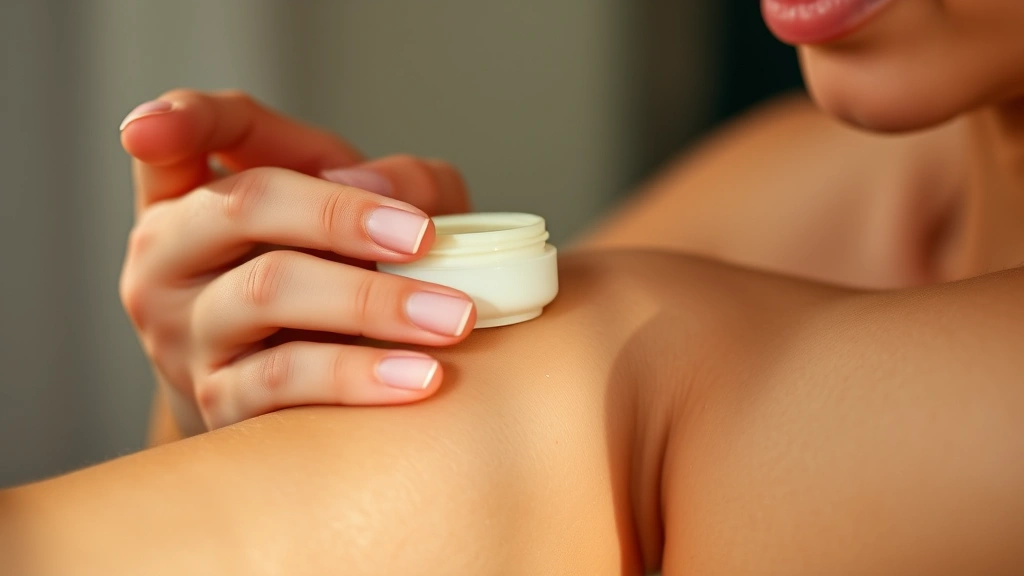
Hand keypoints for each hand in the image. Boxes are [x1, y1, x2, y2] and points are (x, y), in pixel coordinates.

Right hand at [118, 89, 473, 432]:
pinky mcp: (217, 400)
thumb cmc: (336, 272)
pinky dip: (360, 376)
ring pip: (269, 292)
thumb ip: (397, 182)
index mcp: (189, 195)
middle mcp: (169, 258)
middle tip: (424, 237)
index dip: (178, 120)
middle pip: (242, 205)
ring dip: (372, 302)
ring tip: (452, 318)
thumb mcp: (365, 208)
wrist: (302, 385)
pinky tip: (421, 378)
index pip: (178, 140)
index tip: (154, 127)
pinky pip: (286, 381)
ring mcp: (184, 332)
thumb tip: (390, 196)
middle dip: (339, 214)